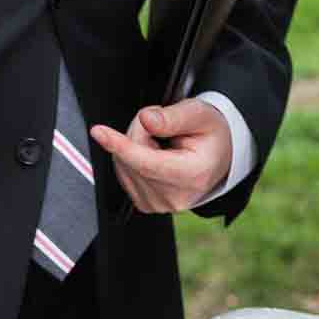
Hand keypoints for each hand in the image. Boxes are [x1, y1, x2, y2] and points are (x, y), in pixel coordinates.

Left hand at [90, 98, 231, 215]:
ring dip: (135, 145)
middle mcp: (174, 197)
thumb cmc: (211, 134)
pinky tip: (153, 153)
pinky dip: (131, 158)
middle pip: (132, 158)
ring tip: (162, 140)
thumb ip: (172, 117)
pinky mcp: (146, 204)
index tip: (99, 132)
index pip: (146, 162)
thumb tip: (146, 120)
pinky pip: (124, 174)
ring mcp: (159, 204)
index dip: (120, 145)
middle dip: (138, 132)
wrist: (220, 156)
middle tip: (161, 123)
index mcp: (192, 175)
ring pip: (124, 165)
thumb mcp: (199, 114)